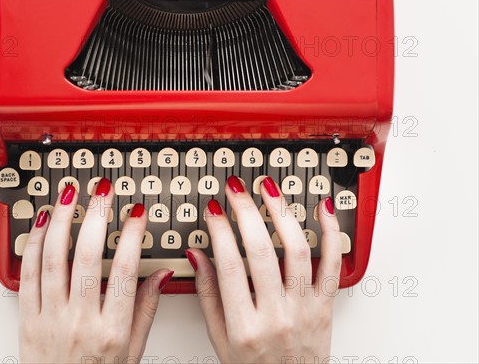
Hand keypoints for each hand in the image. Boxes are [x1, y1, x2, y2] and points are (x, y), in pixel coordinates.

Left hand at [18, 180, 172, 363]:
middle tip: (104, 190)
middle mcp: (79, 322)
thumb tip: (162, 274)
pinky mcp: (26, 318)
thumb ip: (147, 309)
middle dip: (97, 215)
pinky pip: (28, 273)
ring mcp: (49, 318)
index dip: (132, 235)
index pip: (125, 271)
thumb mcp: (132, 352)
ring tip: (71, 194)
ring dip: (63, 219)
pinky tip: (44, 221)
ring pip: (53, 258)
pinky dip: (34, 243)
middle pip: (87, 256)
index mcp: (110, 330)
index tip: (137, 213)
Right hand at [187, 176, 341, 363]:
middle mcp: (277, 315)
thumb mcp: (220, 339)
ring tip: (269, 190)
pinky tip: (321, 209)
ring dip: (282, 213)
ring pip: (297, 250)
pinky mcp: (326, 306)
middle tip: (236, 189)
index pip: (230, 266)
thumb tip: (197, 256)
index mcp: (245, 326)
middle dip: (246, 211)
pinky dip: (329, 232)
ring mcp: (305, 309)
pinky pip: (331, 263)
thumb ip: (207, 295)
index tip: (214, 209)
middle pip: (260, 251)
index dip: (220, 231)